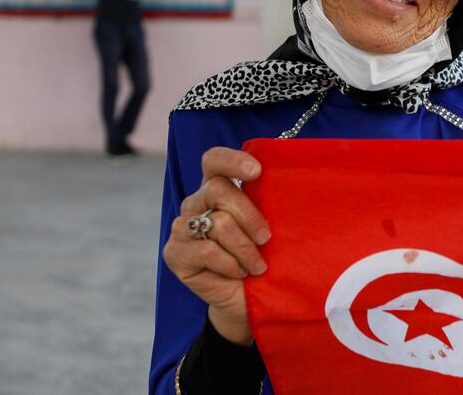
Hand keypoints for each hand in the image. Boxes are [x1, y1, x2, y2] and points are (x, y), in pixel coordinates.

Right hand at [162, 147, 269, 345]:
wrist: (248, 301)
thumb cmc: (263, 257)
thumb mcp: (268, 226)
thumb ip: (266, 204)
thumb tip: (288, 182)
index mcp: (217, 188)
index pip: (214, 161)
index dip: (232, 161)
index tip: (257, 172)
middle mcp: (195, 203)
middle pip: (217, 189)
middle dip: (249, 215)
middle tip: (266, 238)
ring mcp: (181, 227)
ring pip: (217, 223)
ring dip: (245, 248)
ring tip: (257, 265)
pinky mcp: (174, 253)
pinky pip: (207, 250)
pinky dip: (231, 264)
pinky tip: (238, 273)